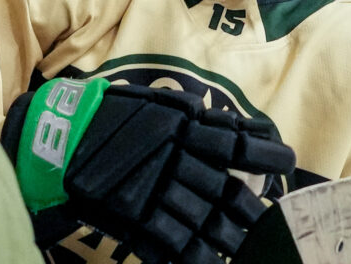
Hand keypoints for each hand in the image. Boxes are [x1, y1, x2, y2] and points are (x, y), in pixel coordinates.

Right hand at [1, 78, 295, 262]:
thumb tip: (229, 125)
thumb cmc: (113, 113)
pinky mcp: (137, 217)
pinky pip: (175, 243)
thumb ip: (191, 114)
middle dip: (252, 210)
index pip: (236, 143)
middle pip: (226, 191)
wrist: (62, 135)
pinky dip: (197, 256)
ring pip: (207, 221)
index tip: (288, 161)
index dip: (266, 153)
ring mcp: (157, 190)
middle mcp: (176, 159)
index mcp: (182, 126)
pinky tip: (213, 262)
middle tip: (274, 222)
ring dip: (232, 237)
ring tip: (252, 248)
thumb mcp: (157, 102)